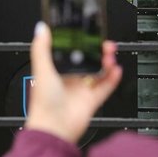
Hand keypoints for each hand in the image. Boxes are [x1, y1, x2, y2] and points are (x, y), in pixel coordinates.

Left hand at [24, 22, 121, 143]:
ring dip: (106, 61)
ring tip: (110, 54)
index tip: (88, 33)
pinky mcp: (92, 100)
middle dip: (97, 50)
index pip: (71, 52)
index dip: (81, 42)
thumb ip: (42, 48)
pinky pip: (106, 87)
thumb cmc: (43, 102)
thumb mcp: (42, 69)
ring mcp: (82, 89)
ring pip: (99, 71)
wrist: (54, 128)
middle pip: (88, 60)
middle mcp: (69, 78)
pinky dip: (113, 78)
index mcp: (56, 70)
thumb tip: (41, 28)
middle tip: (104, 43)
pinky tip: (116, 70)